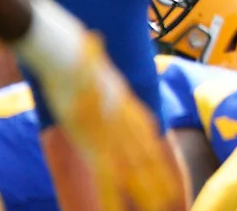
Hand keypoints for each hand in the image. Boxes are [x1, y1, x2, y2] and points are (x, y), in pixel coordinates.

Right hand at [16, 0, 183, 210]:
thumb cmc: (73, 49)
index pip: (144, 128)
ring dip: (144, 185)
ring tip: (158, 204)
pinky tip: (117, 202)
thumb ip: (97, 61)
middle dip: (157, 174)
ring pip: (132, 162)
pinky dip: (112, 188)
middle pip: (144, 150)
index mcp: (121, 98)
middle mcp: (121, 114)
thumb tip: (97, 43)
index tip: (164, 164)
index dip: (154, 148)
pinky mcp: (91, 134)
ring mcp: (108, 125)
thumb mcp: (90, 56)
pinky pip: (105, 167)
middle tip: (171, 195)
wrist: (65, 50)